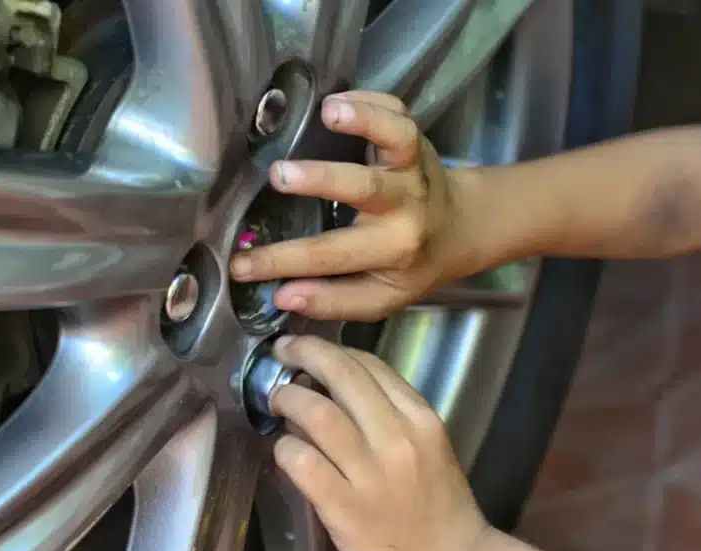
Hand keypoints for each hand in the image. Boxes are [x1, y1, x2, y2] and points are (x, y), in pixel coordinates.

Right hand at [230, 90, 489, 320]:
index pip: (329, 257)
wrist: (460, 229)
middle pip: (363, 189)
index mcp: (391, 250)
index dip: (282, 262)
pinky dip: (370, 99)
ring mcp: (412, 168)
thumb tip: (282, 297)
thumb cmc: (410, 265)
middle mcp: (405, 207)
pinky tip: (335, 99)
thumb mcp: (379, 298)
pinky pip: (397, 111)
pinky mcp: (415, 140)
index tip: (240, 265)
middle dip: (320, 180)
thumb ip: (332, 300)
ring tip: (328, 112)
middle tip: (278, 176)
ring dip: (365, 121)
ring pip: (396, 139)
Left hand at [269, 334, 490, 550]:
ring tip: (277, 401)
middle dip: (303, 354)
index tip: (308, 350)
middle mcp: (397, 437)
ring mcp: (371, 473)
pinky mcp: (345, 508)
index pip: (369, 363)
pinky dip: (285, 449)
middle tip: (281, 355)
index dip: (331, 349)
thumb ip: (388, 416)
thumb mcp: (427, 447)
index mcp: (420, 418)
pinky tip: (284, 451)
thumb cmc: (437, 508)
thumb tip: (330, 387)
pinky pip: (302, 463)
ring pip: (316, 413)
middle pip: (341, 374)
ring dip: (287, 398)